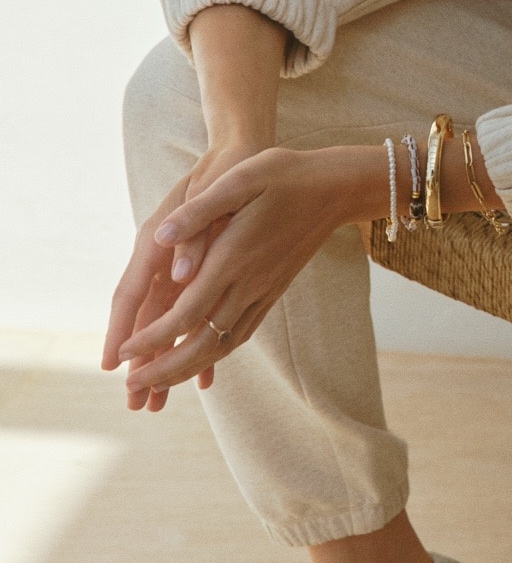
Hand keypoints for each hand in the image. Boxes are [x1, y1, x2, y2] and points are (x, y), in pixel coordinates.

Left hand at [108, 144, 379, 404]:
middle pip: (202, 343)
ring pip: (222, 344)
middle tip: (134, 386)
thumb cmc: (284, 176)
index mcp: (233, 258)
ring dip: (189, 368)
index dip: (153, 339)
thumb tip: (161, 238)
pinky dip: (216, 354)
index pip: (186, 314)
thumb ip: (199, 210)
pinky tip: (201, 359)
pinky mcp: (272, 291)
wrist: (335, 189)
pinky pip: (241, 333)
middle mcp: (249, 283)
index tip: (124, 353)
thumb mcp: (240, 179)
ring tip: (160, 383)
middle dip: (165, 369)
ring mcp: (263, 291)